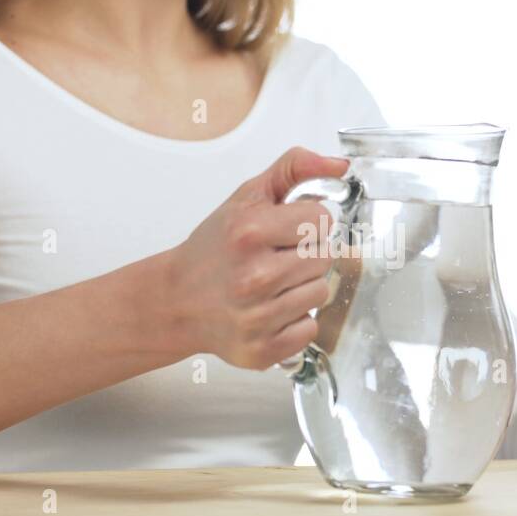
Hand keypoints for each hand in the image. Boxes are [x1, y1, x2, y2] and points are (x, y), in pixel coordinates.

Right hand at [168, 147, 344, 368]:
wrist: (177, 300)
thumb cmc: (214, 249)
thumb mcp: (247, 197)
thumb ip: (293, 169)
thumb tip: (339, 165)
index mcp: (248, 233)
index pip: (322, 220)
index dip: (308, 222)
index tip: (287, 230)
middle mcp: (252, 276)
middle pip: (325, 256)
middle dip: (308, 253)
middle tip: (279, 258)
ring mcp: (257, 317)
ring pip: (322, 292)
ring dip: (304, 286)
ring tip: (274, 284)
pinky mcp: (262, 349)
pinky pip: (310, 328)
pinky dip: (297, 320)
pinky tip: (272, 310)